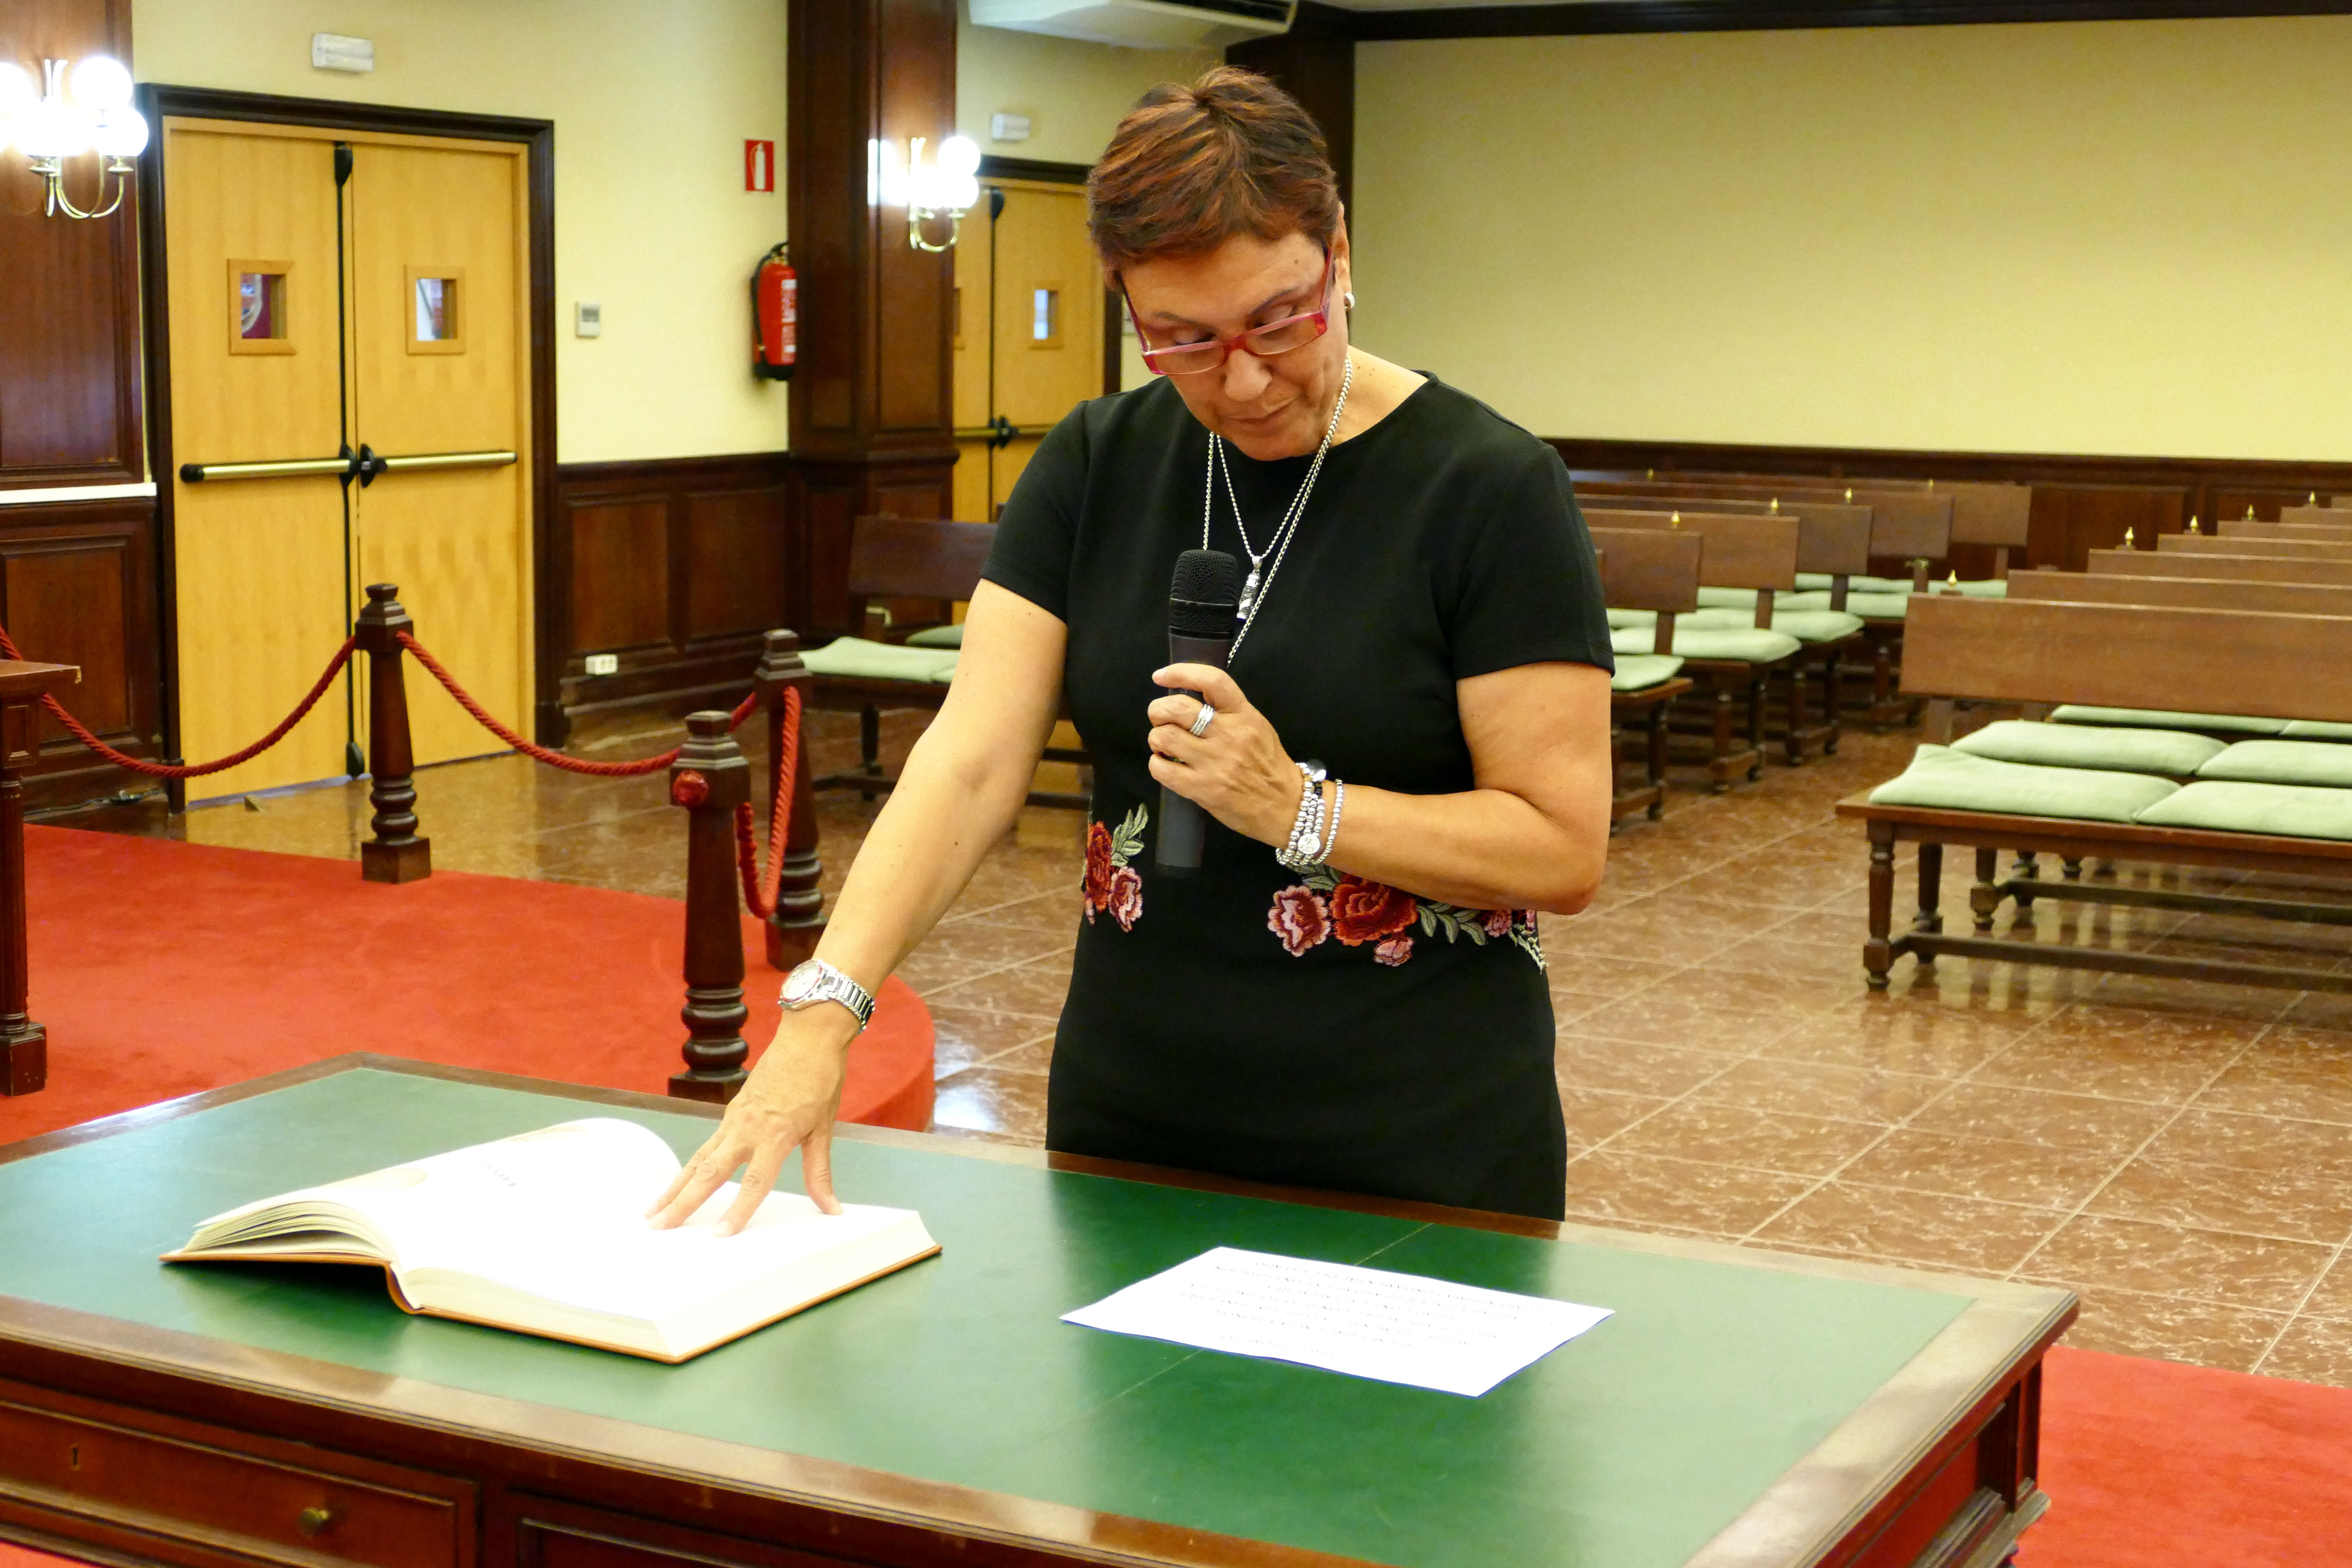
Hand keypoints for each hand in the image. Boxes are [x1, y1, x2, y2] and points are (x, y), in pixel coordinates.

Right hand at [645, 1005, 855, 1235]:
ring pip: (699, 1158)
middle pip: (710, 1171)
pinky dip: (689, 1166)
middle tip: (659, 1226)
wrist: (808, 1038)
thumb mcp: (824, 1129)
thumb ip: (819, 1173)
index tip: (719, 1234)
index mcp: (775, 1135)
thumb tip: (832, 1209)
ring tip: (653, 1210)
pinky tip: (679, 1181)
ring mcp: (735, 1119)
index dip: (738, 1210)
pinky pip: (706, 1144)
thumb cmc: (820, 1081)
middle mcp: (747, 1128)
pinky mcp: (731, 1112)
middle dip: (683, 1201)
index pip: (754, 1181)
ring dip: (675, 1185)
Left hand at [1147, 663, 1300, 846]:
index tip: (1161, 676)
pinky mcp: (1202, 789)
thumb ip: (1228, 712)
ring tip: (1164, 745)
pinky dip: (1156, 764)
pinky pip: (1161, 769)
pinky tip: (1166, 765)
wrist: (1285, 806)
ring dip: (1156, 738)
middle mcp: (1228, 735)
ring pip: (1163, 737)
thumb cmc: (1269, 765)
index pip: (1212, 681)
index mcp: (1244, 715)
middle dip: (1157, 710)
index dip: (1181, 673)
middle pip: (1176, 708)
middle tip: (1160, 719)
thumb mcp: (1257, 727)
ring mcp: (1214, 763)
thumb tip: (1189, 701)